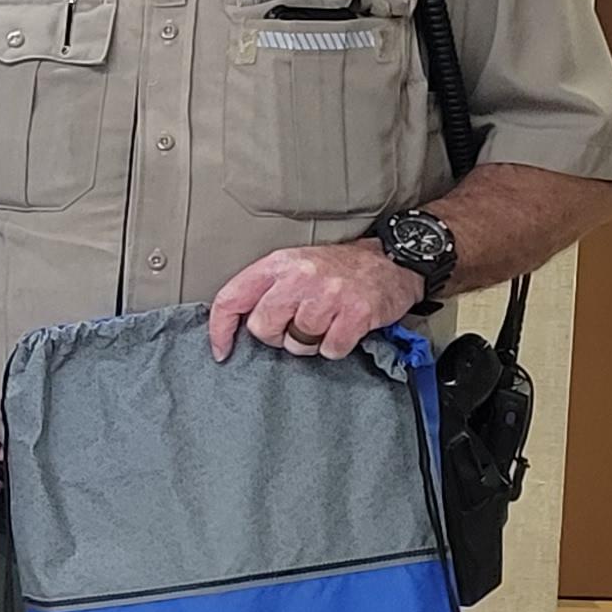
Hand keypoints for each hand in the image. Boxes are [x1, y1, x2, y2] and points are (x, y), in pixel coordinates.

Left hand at [206, 242, 421, 362]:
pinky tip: (345, 327)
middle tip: (298, 324)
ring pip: (298, 344)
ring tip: (326, 321)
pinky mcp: (356, 313)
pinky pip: (330, 350)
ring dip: (311, 342)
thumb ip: (265, 291)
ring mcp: (329, 294)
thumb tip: (236, 327)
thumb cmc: (336, 270)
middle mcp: (300, 276)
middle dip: (278, 336)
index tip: (221, 351)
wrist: (392, 260)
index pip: (232, 298)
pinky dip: (336, 346)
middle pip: (263, 328)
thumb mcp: (295, 266)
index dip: (220, 329)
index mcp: (278, 264)